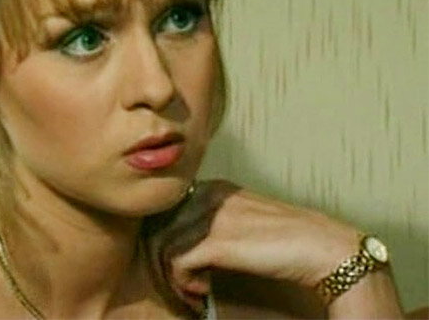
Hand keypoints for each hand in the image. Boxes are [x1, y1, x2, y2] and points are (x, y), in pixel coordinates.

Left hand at [143, 180, 359, 311]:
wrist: (321, 246)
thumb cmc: (288, 237)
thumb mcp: (244, 219)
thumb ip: (215, 221)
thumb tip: (188, 245)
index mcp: (213, 187)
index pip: (168, 212)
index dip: (169, 242)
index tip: (183, 265)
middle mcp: (207, 196)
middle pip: (160, 228)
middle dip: (165, 261)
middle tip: (185, 282)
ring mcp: (210, 217)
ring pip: (164, 247)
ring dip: (175, 277)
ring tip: (195, 291)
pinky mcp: (216, 242)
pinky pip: (178, 265)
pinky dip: (185, 284)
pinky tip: (202, 293)